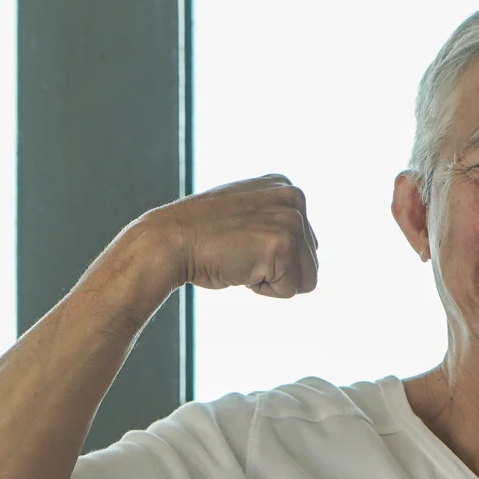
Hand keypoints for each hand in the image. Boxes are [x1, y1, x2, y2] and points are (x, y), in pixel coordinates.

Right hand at [131, 174, 319, 298]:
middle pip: (311, 263)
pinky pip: (289, 291)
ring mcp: (291, 219)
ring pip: (306, 280)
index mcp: (286, 188)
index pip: (305, 246)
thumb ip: (273, 221)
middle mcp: (294, 198)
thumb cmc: (201, 237)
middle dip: (276, 270)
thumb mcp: (245, 215)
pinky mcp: (284, 244)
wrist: (167, 242)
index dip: (271, 256)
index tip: (240, 240)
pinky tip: (238, 266)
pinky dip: (262, 289)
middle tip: (238, 251)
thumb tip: (300, 244)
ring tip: (240, 257)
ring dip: (271, 280)